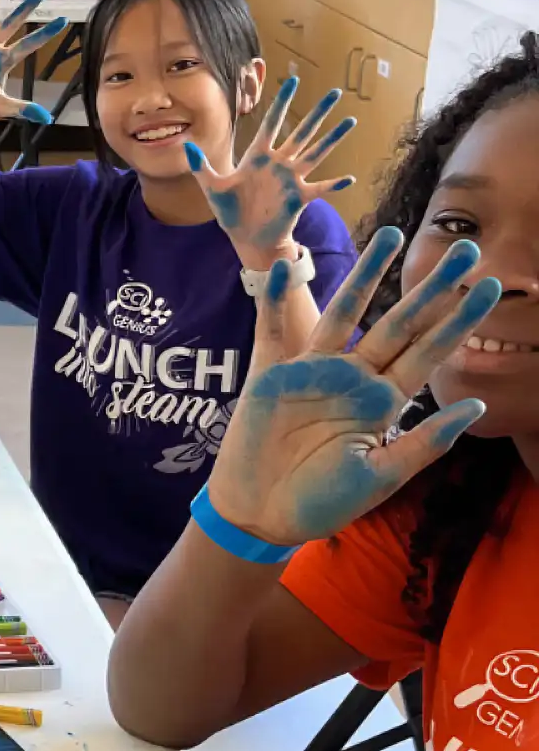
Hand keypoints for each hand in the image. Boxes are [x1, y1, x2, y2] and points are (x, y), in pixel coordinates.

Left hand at [185, 76, 356, 268]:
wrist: (246, 237)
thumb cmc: (230, 211)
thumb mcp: (212, 187)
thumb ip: (202, 166)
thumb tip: (187, 146)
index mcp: (258, 156)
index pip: (273, 123)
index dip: (282, 102)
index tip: (293, 81)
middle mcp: (279, 163)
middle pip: (302, 132)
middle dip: (318, 112)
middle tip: (336, 92)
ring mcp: (291, 179)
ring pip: (316, 153)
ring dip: (333, 138)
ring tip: (350, 120)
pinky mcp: (300, 197)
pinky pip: (320, 188)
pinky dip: (334, 184)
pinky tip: (349, 178)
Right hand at [203, 229, 498, 547]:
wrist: (260, 515)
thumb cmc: (322, 502)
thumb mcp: (381, 477)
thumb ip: (425, 442)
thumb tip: (478, 405)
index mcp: (384, 403)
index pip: (430, 352)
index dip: (459, 320)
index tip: (491, 288)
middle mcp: (354, 378)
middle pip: (399, 322)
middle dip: (432, 287)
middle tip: (466, 249)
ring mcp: (313, 371)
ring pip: (345, 311)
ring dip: (367, 273)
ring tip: (390, 235)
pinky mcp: (271, 374)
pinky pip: (273, 329)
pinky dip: (275, 299)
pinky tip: (284, 267)